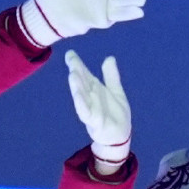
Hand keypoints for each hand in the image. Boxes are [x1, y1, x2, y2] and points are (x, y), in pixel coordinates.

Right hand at [64, 50, 131, 172]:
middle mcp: (90, 98)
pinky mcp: (95, 122)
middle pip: (82, 83)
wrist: (119, 135)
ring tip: (73, 74)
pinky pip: (86, 112)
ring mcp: (91, 110)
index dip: (78, 64)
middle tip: (70, 60)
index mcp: (95, 90)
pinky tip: (78, 96)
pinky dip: (81, 104)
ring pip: (82, 97)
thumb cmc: (115, 114)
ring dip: (77, 86)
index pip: (85, 75)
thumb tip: (108, 58)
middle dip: (76, 72)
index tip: (70, 54)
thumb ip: (111, 76)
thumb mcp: (116, 91)